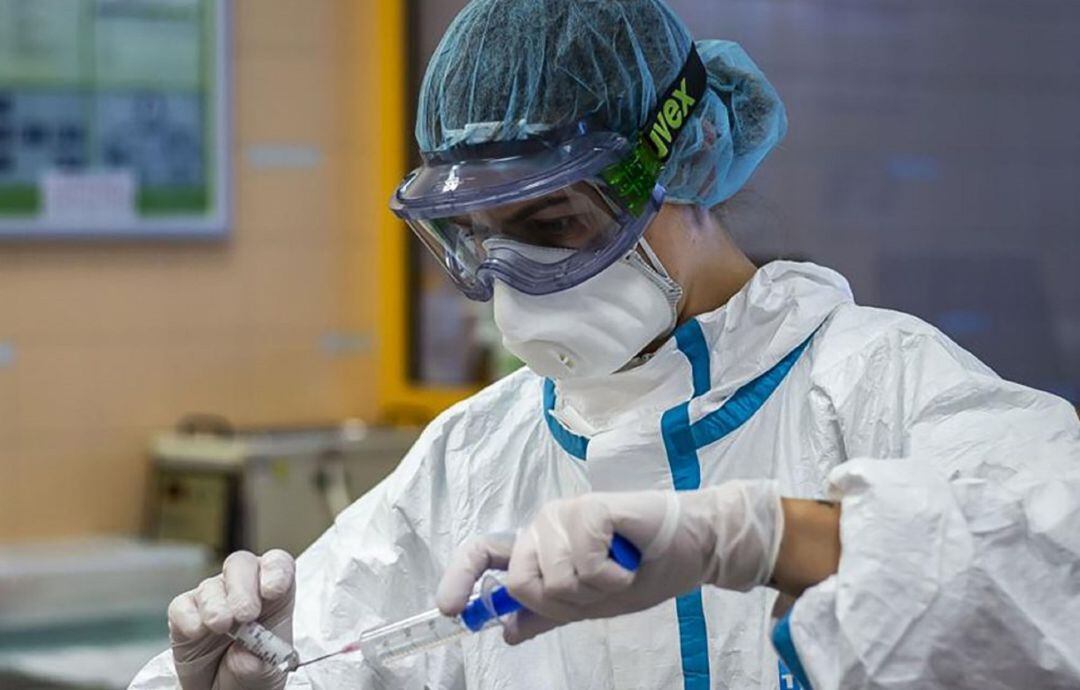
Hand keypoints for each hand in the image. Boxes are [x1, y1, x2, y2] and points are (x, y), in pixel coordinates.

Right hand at [168, 550, 295, 689]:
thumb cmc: (254, 671)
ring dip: (216, 605)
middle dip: (243, 588)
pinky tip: (197, 632)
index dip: (276, 571)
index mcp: (274, 594)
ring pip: (211, 585)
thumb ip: (262, 662)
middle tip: (246, 614)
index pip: (278, 565)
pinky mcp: (184, 614)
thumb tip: (244, 657)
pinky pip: (182, 606)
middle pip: (241, 565)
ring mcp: (212, 598)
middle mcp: (243, 588)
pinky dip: (188, 617)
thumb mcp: (269, 671)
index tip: (274, 590)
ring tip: (221, 627)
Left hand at [437, 480, 782, 643]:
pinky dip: (612, 576)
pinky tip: (629, 559)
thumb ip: (548, 613)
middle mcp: (544, 524)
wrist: (692, 550)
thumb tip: (505, 631)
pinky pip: (583, 564)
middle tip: (601, 586)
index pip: (485, 553)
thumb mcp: (589, 604)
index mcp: (539, 545)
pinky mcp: (591, 508)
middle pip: (521, 583)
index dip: (460, 578)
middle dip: (564, 602)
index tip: (449, 609)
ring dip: (595, 590)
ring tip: (620, 569)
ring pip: (553, 579)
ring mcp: (566, 512)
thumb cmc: (643, 570)